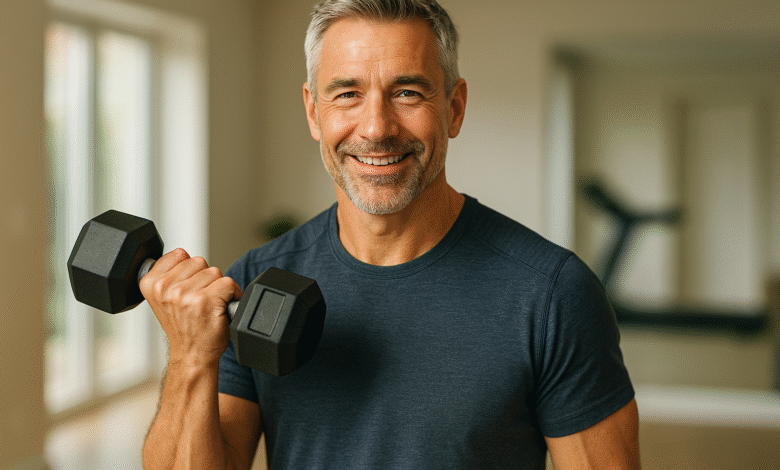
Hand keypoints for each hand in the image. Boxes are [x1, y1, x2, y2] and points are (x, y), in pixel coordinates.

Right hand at [139, 248, 241, 367]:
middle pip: (199, 261)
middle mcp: (164, 288)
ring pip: (214, 271)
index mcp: (150, 283)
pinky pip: (228, 283)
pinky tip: (221, 308)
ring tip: (208, 305)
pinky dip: (232, 294)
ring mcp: (184, 294)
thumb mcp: (164, 298)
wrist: (192, 354)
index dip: (190, 271)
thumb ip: (170, 275)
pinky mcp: (205, 301)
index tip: (187, 288)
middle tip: (198, 301)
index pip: (179, 254)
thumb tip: (184, 255)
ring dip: (217, 287)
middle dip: (204, 279)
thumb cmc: (183, 327)